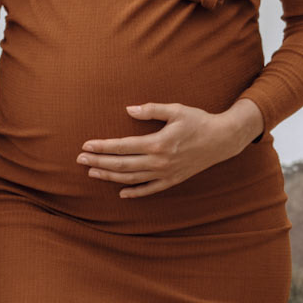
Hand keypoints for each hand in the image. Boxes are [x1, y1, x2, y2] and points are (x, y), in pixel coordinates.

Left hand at [77, 99, 263, 197]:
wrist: (222, 140)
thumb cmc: (198, 121)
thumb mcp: (176, 110)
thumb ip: (151, 110)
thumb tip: (128, 110)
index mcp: (158, 143)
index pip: (122, 147)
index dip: (102, 146)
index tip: (86, 144)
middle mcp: (159, 161)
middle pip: (122, 165)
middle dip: (99, 162)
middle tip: (80, 159)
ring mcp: (165, 173)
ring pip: (132, 179)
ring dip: (110, 176)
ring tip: (92, 172)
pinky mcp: (173, 180)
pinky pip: (150, 190)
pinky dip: (135, 193)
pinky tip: (121, 193)